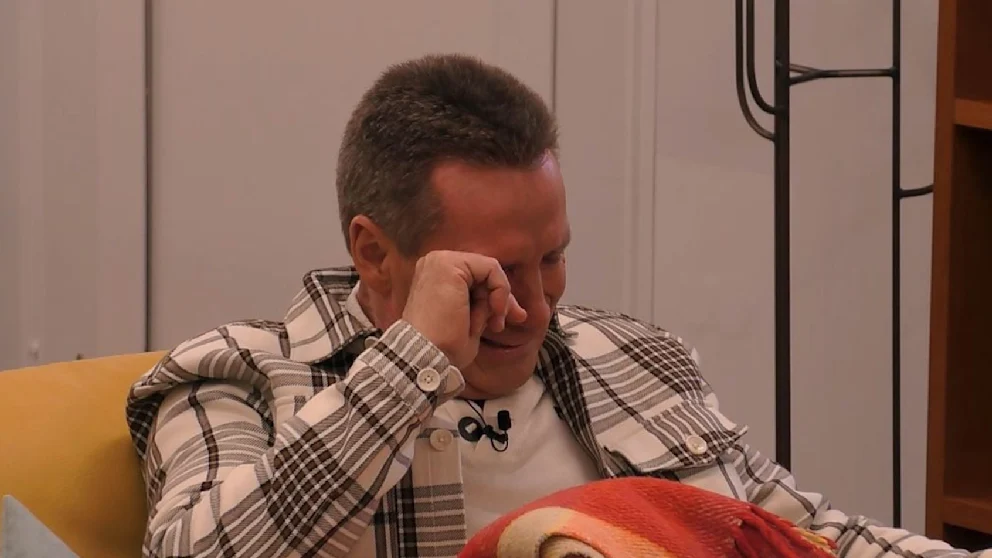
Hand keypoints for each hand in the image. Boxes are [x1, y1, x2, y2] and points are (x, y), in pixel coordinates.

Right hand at [402, 251, 526, 368]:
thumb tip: (518, 311)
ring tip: (488, 324)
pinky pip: (491, 268)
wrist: (426, 355)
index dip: (495, 298)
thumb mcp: (470, 322)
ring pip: (489, 270)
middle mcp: (435, 263)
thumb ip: (487, 307)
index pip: (476, 278)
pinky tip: (493, 311)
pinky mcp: (449, 264)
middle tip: (500, 324)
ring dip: (496, 299)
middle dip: (501, 298)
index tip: (500, 323)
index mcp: (435, 276)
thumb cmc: (444, 347)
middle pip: (484, 272)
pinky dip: (500, 290)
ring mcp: (440, 261)